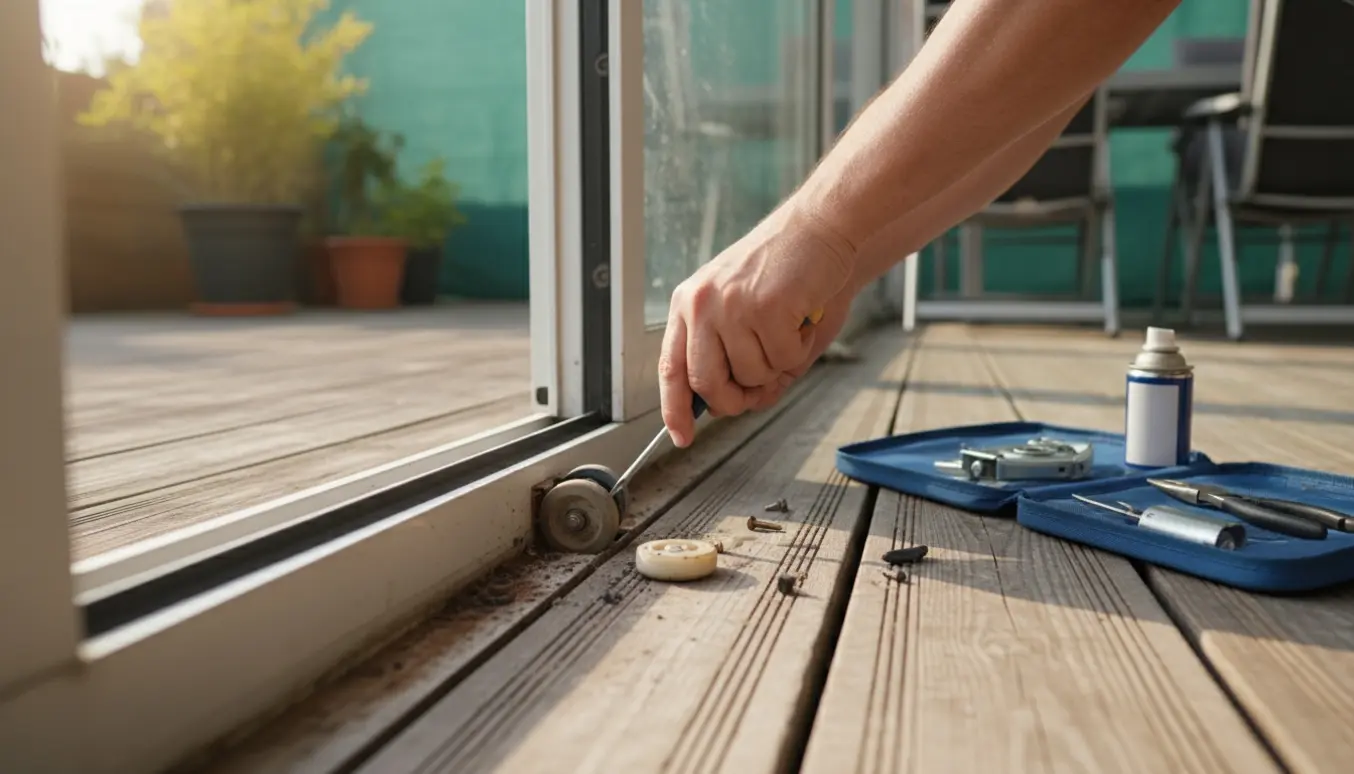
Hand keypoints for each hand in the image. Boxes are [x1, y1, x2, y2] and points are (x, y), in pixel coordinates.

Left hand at [658, 204, 856, 446]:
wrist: (821, 227)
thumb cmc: (789, 271)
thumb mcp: (750, 314)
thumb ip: (739, 361)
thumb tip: (742, 404)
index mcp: (690, 304)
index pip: (671, 368)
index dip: (674, 409)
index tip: (682, 436)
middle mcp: (701, 304)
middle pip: (708, 384)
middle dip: (738, 398)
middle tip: (764, 385)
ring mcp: (731, 306)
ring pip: (751, 376)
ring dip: (778, 367)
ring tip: (787, 330)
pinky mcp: (764, 308)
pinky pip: (783, 361)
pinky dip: (799, 351)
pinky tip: (801, 321)